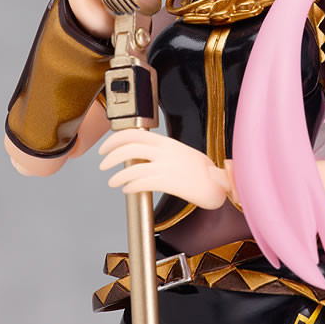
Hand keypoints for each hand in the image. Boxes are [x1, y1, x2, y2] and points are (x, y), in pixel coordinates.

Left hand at [99, 129, 228, 208]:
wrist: (221, 183)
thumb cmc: (206, 172)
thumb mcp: (184, 154)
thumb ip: (165, 153)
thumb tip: (146, 157)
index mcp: (168, 143)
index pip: (136, 133)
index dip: (115, 139)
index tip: (106, 146)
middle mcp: (165, 151)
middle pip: (129, 147)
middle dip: (110, 155)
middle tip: (103, 164)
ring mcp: (166, 166)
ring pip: (132, 166)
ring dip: (117, 175)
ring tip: (113, 182)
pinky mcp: (169, 181)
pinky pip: (141, 182)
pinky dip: (129, 186)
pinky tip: (127, 190)